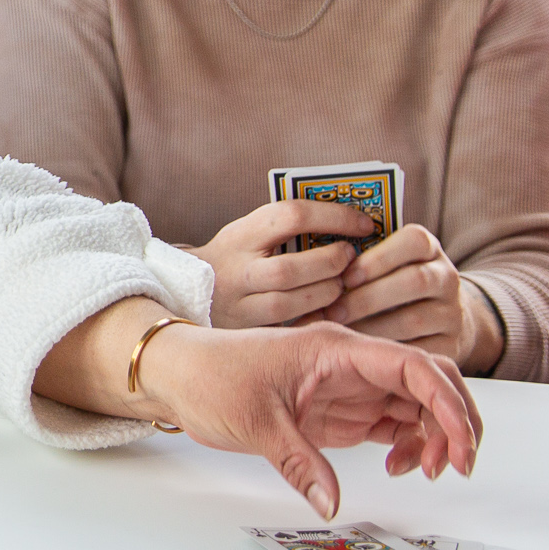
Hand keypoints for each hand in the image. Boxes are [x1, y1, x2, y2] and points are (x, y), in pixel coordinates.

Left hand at [136, 318, 480, 517]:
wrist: (178, 374)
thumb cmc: (211, 378)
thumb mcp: (255, 422)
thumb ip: (298, 462)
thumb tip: (331, 503)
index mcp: (337, 350)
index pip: (415, 368)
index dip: (448, 405)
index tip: (460, 448)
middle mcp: (352, 364)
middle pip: (428, 383)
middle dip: (454, 421)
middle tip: (455, 467)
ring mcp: (349, 387)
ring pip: (415, 405)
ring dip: (433, 436)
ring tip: (424, 471)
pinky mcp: (340, 410)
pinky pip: (392, 423)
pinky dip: (409, 444)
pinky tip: (399, 467)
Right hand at [182, 200, 373, 327]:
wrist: (185, 292)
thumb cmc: (234, 258)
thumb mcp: (250, 233)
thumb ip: (289, 229)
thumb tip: (349, 226)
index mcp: (240, 235)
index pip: (291, 216)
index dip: (335, 218)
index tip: (363, 224)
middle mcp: (236, 271)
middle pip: (290, 268)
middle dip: (331, 262)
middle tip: (351, 257)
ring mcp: (238, 306)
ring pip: (290, 303)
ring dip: (326, 293)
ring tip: (340, 284)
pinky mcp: (246, 333)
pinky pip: (289, 329)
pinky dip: (315, 319)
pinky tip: (327, 310)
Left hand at [323, 224, 504, 372]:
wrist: (438, 319)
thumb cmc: (391, 285)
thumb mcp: (382, 263)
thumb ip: (355, 257)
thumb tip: (309, 260)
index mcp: (428, 248)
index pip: (413, 241)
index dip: (379, 258)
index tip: (346, 277)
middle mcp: (446, 276)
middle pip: (415, 280)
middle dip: (368, 298)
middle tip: (333, 313)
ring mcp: (451, 312)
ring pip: (416, 318)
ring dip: (372, 327)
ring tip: (339, 333)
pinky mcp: (452, 346)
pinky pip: (421, 350)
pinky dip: (387, 351)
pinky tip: (360, 353)